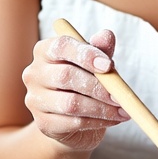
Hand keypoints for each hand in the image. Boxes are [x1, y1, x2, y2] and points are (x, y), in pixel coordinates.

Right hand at [21, 28, 128, 151]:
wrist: (74, 117)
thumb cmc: (86, 79)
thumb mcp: (96, 61)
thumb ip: (101, 48)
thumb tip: (106, 35)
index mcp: (45, 50)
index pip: (61, 46)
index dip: (86, 54)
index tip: (109, 65)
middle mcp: (34, 73)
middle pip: (65, 76)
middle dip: (98, 86)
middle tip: (121, 95)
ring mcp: (35, 100)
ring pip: (71, 103)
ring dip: (102, 108)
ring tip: (123, 110)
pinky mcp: (43, 123)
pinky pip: (73, 122)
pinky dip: (98, 121)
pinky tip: (114, 119)